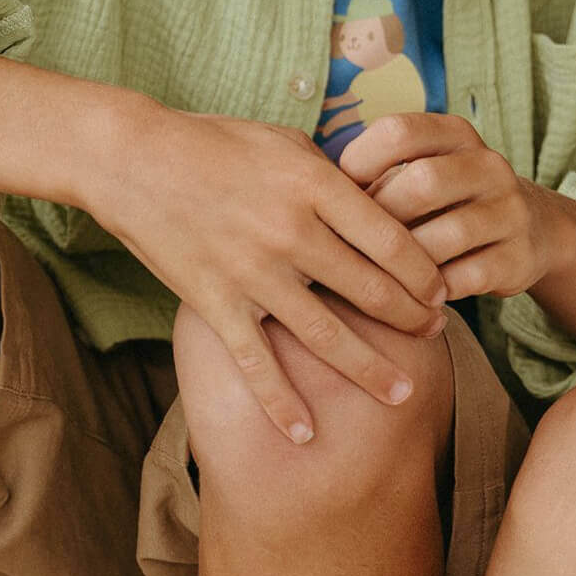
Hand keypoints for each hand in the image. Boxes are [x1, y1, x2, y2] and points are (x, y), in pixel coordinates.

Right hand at [87, 99, 448, 441]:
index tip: (442, 289)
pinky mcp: (214, 302)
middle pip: (370, 289)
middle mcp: (291, 233)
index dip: (425, 270)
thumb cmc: (218, 144)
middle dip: (411, 317)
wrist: (134, 159)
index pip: (391, 238)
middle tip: (436, 334)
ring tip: (403, 392)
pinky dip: (280, 402)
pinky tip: (305, 432)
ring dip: (369, 369)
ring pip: (326, 334)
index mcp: (316, 187)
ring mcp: (252, 273)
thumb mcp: (289, 143)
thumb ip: (336, 177)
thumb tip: (384, 199)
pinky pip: (255, 362)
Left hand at [339, 113, 558, 301]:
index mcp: (457, 134)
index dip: (360, 162)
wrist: (530, 229)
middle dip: (382, 217)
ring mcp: (509, 211)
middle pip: (423, 182)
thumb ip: (380, 176)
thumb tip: (317, 203)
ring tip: (382, 274)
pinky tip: (414, 294)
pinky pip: (466, 278)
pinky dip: (432, 290)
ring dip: (405, 262)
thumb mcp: (424, 170)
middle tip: (356, 242)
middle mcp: (489, 165)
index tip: (342, 193)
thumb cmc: (448, 201)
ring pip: (446, 236)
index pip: (399, 132)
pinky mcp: (518, 257)